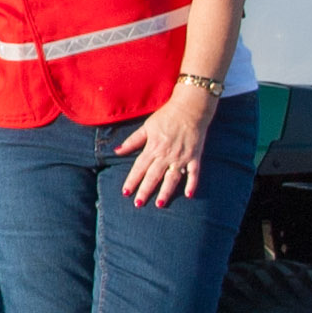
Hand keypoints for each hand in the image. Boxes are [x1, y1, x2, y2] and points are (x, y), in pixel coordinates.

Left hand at [117, 85, 215, 206]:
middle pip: (153, 176)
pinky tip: (189, 195)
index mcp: (153, 147)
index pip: (139, 167)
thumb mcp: (146, 127)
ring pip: (172, 178)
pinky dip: (192, 183)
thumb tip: (116, 151)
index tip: (125, 192)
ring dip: (166, 191)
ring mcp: (182, 156)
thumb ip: (132, 141)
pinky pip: (194, 172)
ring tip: (159, 204)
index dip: (132, 180)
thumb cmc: (166, 116)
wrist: (190, 108)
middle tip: (138, 204)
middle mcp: (166, 154)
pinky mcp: (195, 156)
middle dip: (145, 190)